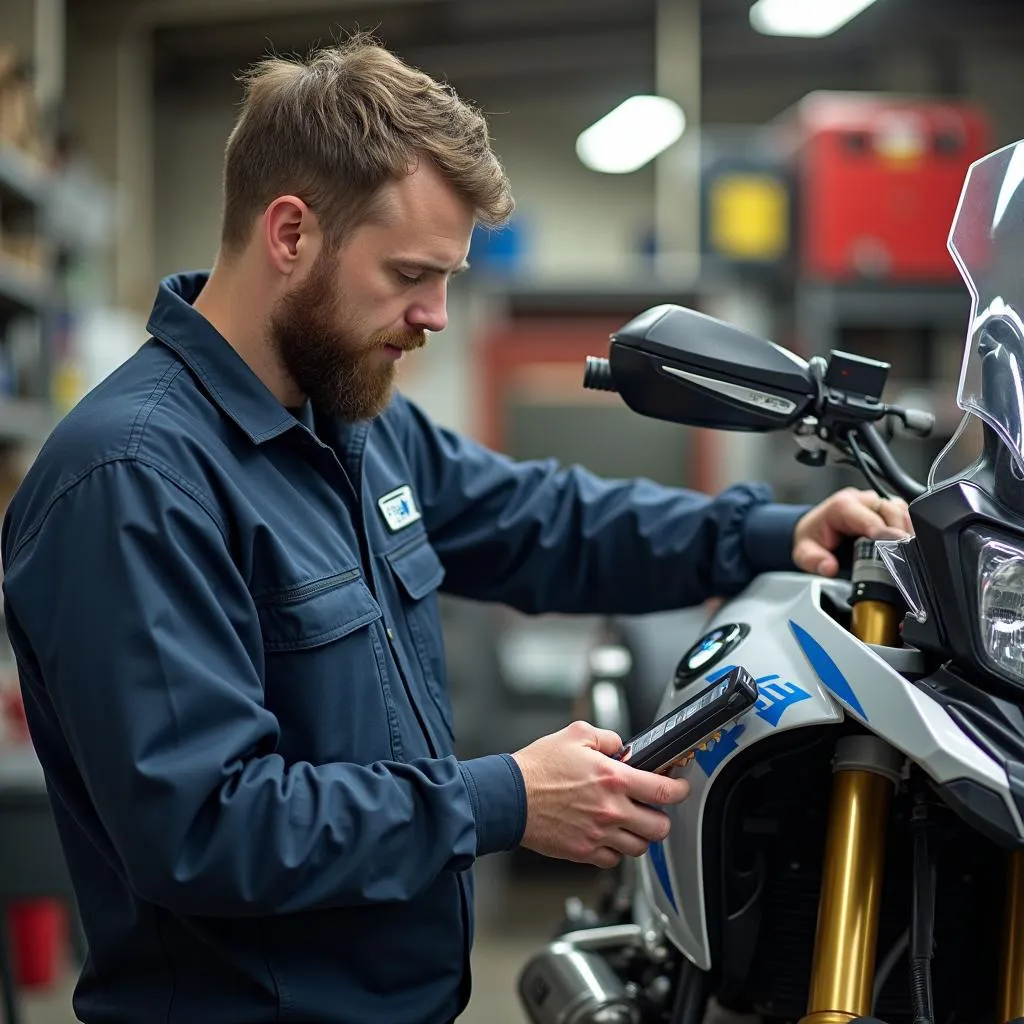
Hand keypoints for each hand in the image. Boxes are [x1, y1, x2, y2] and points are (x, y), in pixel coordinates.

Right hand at [512, 720, 689, 869]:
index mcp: (613, 779)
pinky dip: (615, 850)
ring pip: (640, 848)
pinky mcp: (583, 851)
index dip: (680, 789)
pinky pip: (613, 860)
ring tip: (629, 822)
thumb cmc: (538, 767)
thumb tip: (623, 746)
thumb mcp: (576, 734)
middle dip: (661, 817)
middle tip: (652, 808)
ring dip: (639, 835)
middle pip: (659, 827)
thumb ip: (608, 738)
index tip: (680, 787)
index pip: (664, 791)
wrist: (509, 797)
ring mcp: (598, 834)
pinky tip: (608, 835)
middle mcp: (610, 810)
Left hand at [793, 487, 912, 576]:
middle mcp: (861, 500)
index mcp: (842, 505)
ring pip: (901, 510)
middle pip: (891, 510)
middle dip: (900, 532)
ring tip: (909, 550)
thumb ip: (814, 560)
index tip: (895, 547)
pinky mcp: (884, 509)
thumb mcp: (804, 552)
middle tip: (906, 554)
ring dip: (907, 529)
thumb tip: (829, 567)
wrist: (813, 529)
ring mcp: (874, 503)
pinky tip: (908, 544)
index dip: (885, 533)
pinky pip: (903, 514)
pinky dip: (908, 528)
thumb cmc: (812, 537)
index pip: (870, 518)